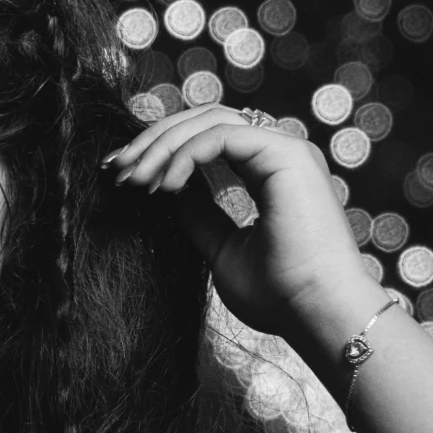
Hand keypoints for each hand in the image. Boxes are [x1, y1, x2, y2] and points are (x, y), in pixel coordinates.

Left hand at [103, 105, 372, 342]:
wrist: (317, 313)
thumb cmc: (280, 295)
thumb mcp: (222, 250)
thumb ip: (201, 216)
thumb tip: (172, 191)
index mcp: (270, 171)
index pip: (208, 138)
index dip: (161, 149)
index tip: (122, 175)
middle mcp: (280, 153)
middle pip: (204, 119)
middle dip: (153, 140)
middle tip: (116, 169)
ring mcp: (287, 149)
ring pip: (210, 120)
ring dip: (163, 145)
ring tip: (134, 179)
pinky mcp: (287, 154)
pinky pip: (220, 136)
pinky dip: (185, 155)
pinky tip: (164, 187)